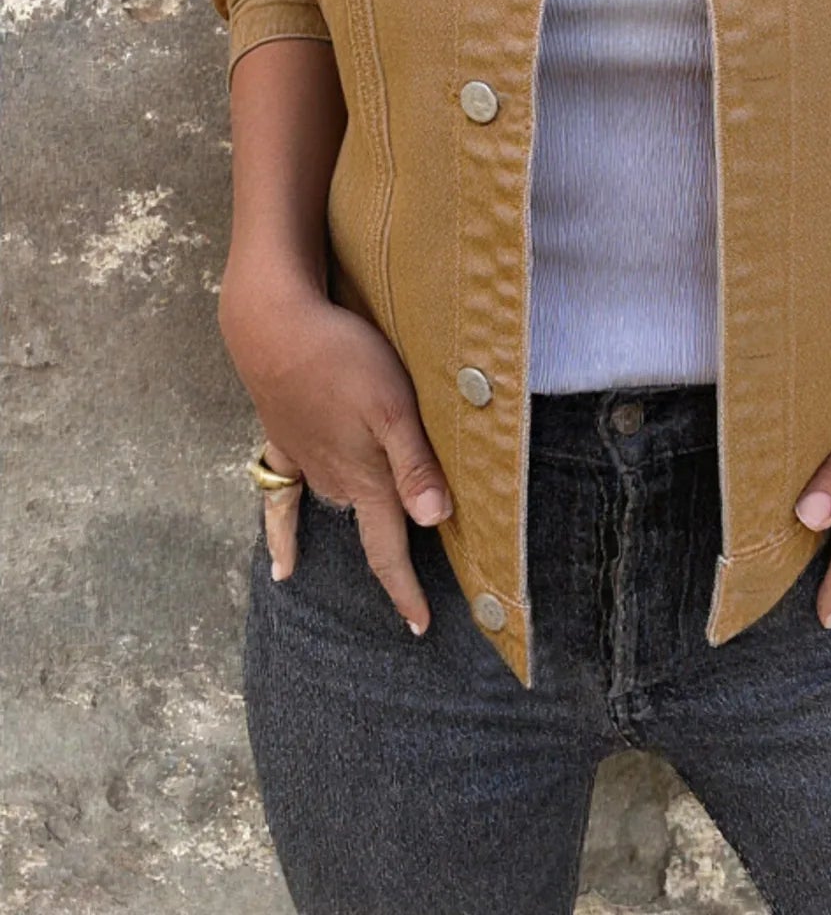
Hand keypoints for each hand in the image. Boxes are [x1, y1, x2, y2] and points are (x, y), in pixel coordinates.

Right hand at [220, 256, 454, 636]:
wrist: (273, 326)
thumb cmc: (342, 359)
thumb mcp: (394, 406)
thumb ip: (414, 463)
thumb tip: (435, 521)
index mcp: (364, 477)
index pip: (388, 547)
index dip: (405, 589)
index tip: (420, 626)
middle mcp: (333, 479)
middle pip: (367, 528)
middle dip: (390, 559)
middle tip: (413, 592)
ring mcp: (304, 461)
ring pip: (334, 508)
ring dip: (354, 532)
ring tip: (373, 561)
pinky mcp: (282, 439)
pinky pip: (282, 495)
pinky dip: (284, 531)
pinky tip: (282, 563)